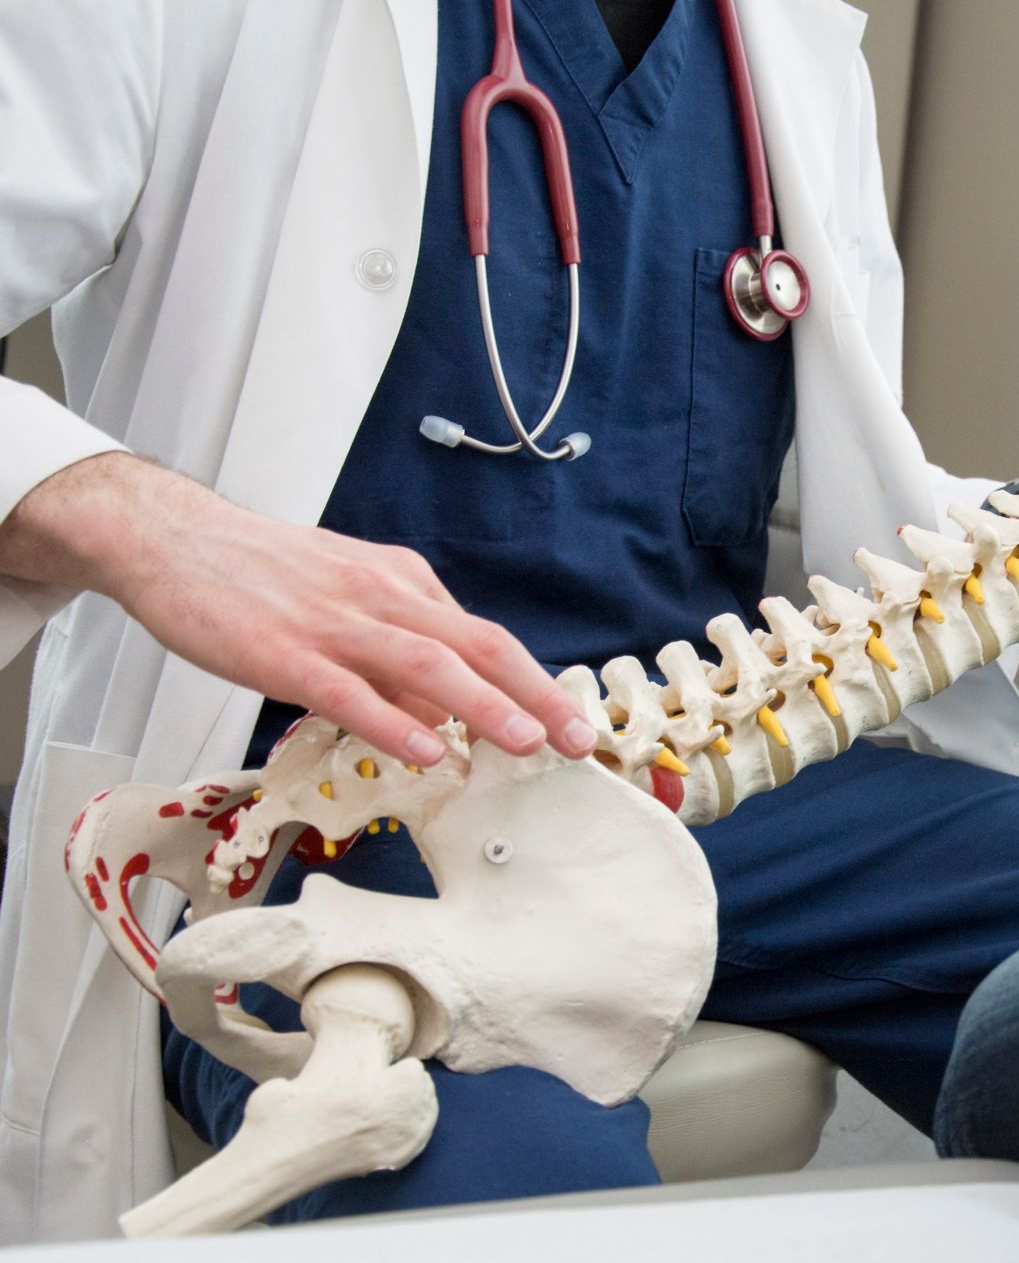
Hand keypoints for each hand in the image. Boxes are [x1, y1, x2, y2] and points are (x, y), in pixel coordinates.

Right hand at [0, 453, 596, 766]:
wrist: (170, 538)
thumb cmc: (262, 575)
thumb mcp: (349, 600)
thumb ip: (397, 658)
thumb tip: (444, 717)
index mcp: (404, 586)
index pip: (485, 638)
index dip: (535, 681)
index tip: (572, 720)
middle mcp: (382, 598)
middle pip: (477, 646)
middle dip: (535, 695)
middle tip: (578, 739)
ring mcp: (334, 623)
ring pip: (425, 665)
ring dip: (482, 705)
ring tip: (524, 744)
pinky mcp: (283, 650)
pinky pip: (347, 690)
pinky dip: (390, 720)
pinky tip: (422, 750)